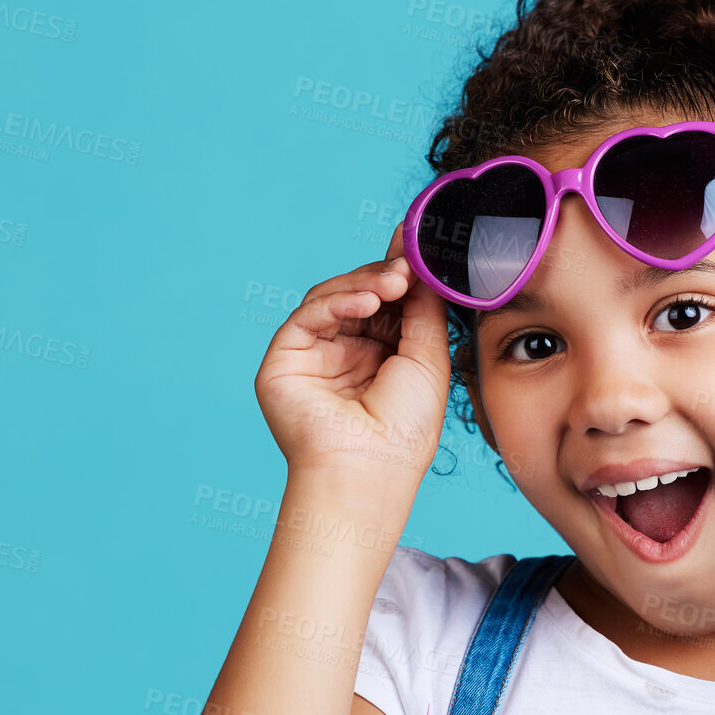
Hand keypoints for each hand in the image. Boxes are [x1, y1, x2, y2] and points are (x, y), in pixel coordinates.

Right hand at [254, 222, 450, 493]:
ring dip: (365, 285)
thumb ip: (424, 309)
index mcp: (383, 358)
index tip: (416, 245)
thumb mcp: (428, 359)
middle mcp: (347, 354)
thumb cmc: (404, 429)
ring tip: (394, 283)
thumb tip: (422, 263)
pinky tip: (366, 301)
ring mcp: (315, 355)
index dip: (402, 275)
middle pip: (360, 295)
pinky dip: (337, 302)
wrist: (368, 469)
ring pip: (333, 299)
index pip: (389, 304)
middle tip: (408, 264)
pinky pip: (309, 315)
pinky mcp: (286, 358)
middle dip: (386, 276)